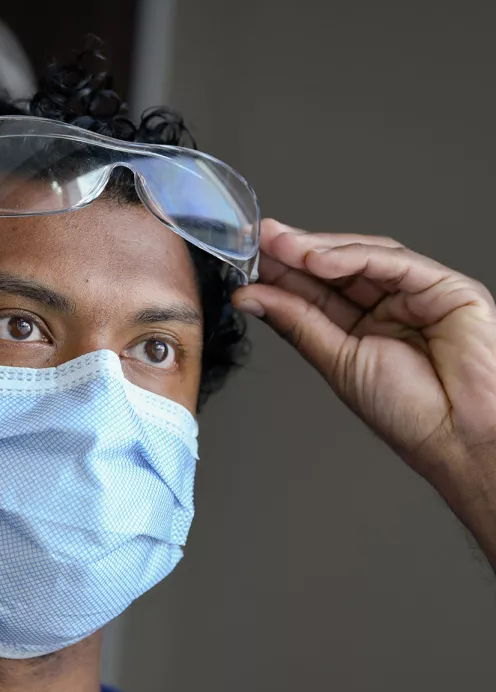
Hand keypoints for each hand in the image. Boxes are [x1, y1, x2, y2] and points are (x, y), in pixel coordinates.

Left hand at [233, 219, 495, 547]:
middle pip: (335, 268)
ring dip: (316, 249)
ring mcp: (416, 293)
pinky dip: (353, 256)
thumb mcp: (336, 362)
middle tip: (257, 240)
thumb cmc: (408, 411)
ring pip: (361, 256)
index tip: (247, 260)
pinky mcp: (445, 286)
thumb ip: (297, 323)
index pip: (314, 292)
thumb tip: (252, 297)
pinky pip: (393, 262)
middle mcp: (387, 306)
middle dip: (293, 252)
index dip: (281, 274)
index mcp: (361, 329)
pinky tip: (316, 258)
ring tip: (278, 246)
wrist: (459, 437)